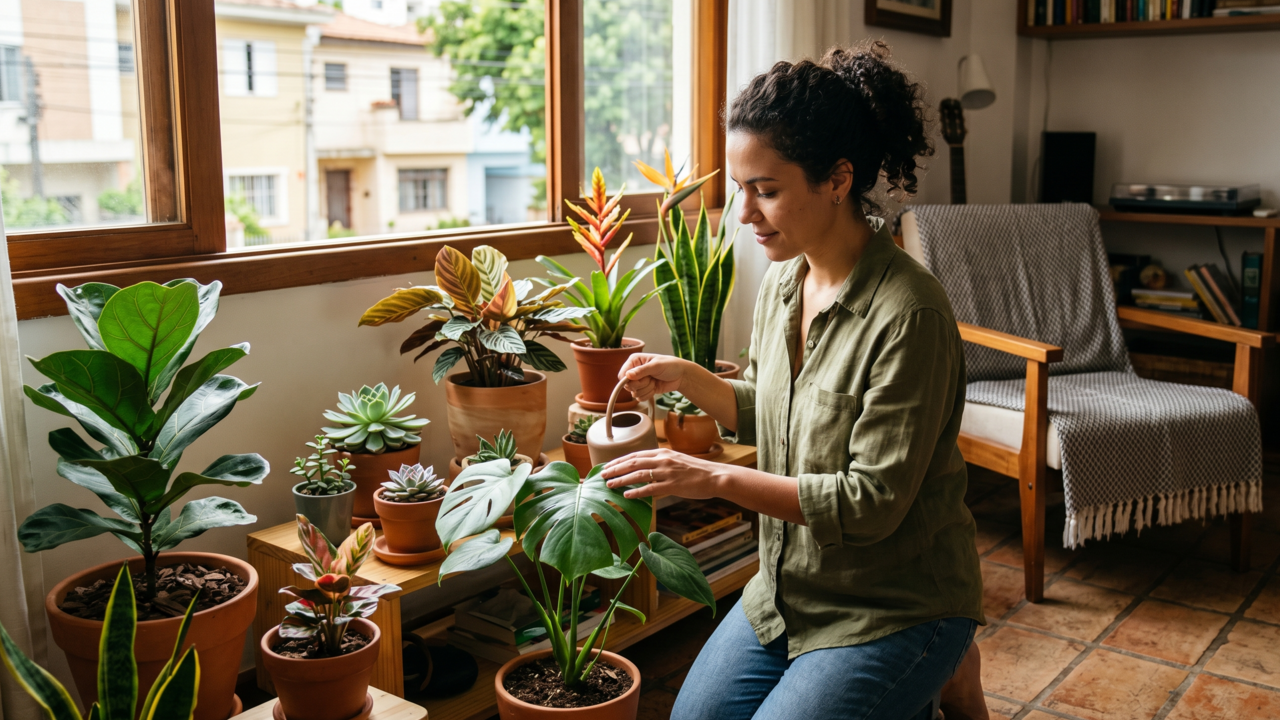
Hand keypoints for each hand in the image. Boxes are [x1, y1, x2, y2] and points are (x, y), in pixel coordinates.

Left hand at [601, 448, 721, 500]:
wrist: (715, 476)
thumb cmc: (696, 471)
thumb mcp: (677, 461)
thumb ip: (661, 463)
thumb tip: (646, 470)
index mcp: (663, 453)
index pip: (636, 454)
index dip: (619, 460)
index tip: (608, 466)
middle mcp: (663, 460)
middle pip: (633, 462)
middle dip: (615, 469)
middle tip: (602, 475)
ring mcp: (668, 472)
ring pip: (639, 474)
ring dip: (622, 479)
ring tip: (609, 485)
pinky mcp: (673, 485)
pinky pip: (651, 488)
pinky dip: (637, 491)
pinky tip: (627, 495)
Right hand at [617, 354, 687, 402]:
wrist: (681, 376)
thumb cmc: (670, 366)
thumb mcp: (656, 366)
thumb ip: (642, 371)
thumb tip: (628, 375)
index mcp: (634, 361)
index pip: (623, 374)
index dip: (629, 380)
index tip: (641, 379)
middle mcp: (634, 371)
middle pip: (627, 385)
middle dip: (641, 385)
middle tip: (651, 379)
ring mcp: (639, 381)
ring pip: (634, 393)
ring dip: (646, 389)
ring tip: (654, 382)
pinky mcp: (644, 389)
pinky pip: (639, 398)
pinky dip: (648, 395)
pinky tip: (655, 388)